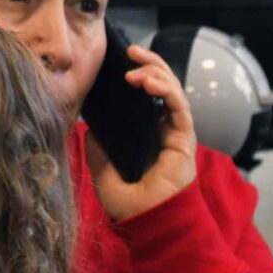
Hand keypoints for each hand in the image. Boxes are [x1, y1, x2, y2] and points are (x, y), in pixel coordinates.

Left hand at [87, 42, 200, 224]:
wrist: (146, 220)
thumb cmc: (129, 203)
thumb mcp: (101, 168)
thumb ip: (97, 146)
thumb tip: (88, 125)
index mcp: (147, 135)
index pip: (147, 97)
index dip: (138, 75)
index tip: (120, 62)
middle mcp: (163, 130)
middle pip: (163, 87)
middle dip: (149, 64)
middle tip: (131, 51)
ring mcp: (176, 134)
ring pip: (174, 91)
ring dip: (157, 73)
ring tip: (136, 70)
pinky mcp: (184, 139)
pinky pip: (179, 107)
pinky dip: (167, 90)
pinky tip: (150, 83)